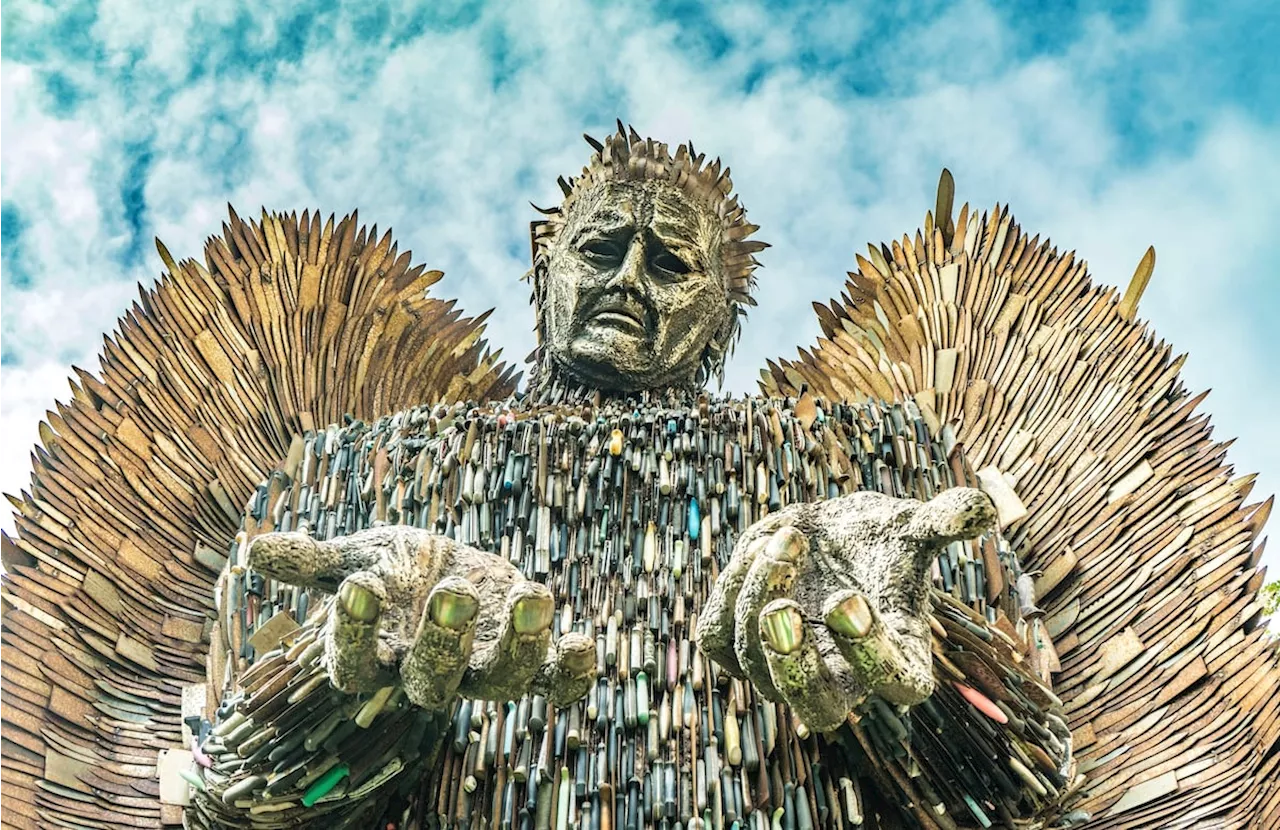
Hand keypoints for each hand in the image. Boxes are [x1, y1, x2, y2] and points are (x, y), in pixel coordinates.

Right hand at [247, 526, 594, 708]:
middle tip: (455, 592)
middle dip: (444, 640)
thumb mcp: (354, 555)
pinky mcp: (527, 656)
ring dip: (521, 645)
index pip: (353, 665)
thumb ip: (313, 561)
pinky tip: (582, 640)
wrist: (444, 572)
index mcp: (375, 654)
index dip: (353, 632)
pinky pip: (553, 681)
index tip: (360, 584)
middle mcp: (426, 672)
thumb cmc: (394, 570)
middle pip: (430, 681)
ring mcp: (481, 668)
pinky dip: (571, 670)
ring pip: (500, 682)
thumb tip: (253, 552)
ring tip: (535, 593)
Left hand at [696, 488, 995, 731]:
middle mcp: (842, 680)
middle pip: (817, 708)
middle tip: (780, 612)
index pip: (893, 684)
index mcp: (899, 661)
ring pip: (757, 660)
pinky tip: (758, 550)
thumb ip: (944, 520)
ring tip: (790, 538)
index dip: (869, 651)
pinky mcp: (739, 647)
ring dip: (762, 596)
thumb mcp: (913, 526)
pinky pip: (719, 638)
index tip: (847, 598)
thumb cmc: (880, 541)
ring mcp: (785, 670)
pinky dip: (732, 593)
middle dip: (794, 666)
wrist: (830, 536)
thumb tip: (982, 508)